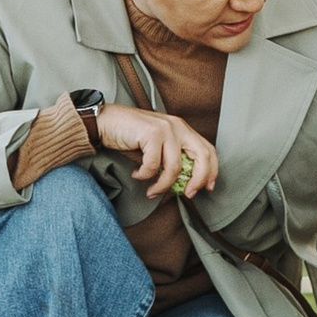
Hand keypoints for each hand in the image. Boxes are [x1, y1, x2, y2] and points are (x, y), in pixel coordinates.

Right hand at [93, 102, 218, 205]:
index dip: (212, 171)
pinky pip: (154, 165)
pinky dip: (145, 175)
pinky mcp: (152, 133)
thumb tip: (182, 184)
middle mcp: (178, 126)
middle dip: (198, 180)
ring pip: (175, 167)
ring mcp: (166, 128)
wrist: (105, 122)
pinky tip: (137, 174)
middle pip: (202, 156)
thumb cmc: (129, 136)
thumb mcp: (156, 148)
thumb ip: (171, 161)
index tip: (207, 188)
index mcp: (182, 128)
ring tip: (151, 191)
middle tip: (187, 194)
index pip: (207, 149)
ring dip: (163, 185)